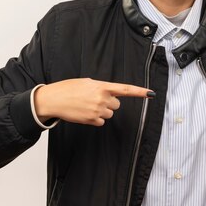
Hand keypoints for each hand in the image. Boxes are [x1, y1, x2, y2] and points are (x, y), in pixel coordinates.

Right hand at [34, 78, 154, 125]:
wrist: (53, 99)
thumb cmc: (69, 89)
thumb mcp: (87, 83)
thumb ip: (101, 87)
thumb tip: (110, 94)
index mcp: (102, 86)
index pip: (126, 89)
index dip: (140, 92)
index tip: (151, 94)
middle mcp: (102, 98)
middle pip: (117, 105)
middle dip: (109, 103)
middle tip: (94, 99)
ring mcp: (97, 110)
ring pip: (109, 114)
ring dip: (101, 111)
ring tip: (87, 106)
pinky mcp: (92, 120)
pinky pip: (101, 122)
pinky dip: (95, 119)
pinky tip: (85, 113)